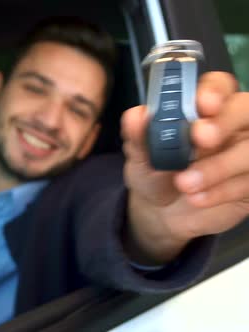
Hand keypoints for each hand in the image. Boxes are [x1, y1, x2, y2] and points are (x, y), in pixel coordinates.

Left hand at [121, 71, 248, 263]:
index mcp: (202, 108)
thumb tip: (135, 115)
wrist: (162, 212)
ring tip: (184, 184)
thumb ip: (138, 135)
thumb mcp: (140, 157)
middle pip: (246, 108)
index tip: (202, 104)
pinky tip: (197, 198)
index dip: (214, 91)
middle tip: (201, 138)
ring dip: (219, 166)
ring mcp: (246, 151)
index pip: (218, 85)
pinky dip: (223, 191)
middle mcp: (231, 124)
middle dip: (225, 121)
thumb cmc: (154, 172)